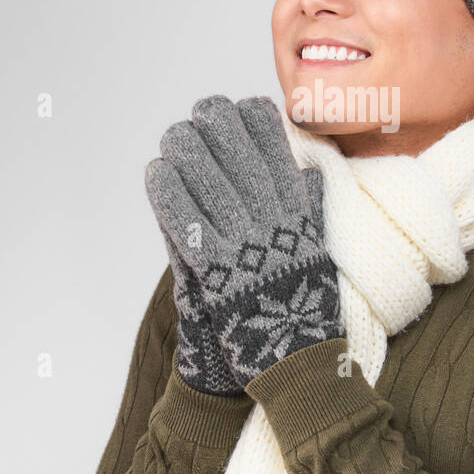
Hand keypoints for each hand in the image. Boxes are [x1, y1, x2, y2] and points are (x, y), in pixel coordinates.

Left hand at [145, 95, 342, 387]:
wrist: (300, 364)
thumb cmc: (306, 310)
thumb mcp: (317, 249)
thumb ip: (309, 208)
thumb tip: (309, 170)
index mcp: (298, 214)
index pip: (279, 152)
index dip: (254, 120)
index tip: (237, 109)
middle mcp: (274, 221)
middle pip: (240, 154)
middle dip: (216, 127)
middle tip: (197, 117)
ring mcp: (246, 244)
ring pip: (211, 180)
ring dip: (187, 152)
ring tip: (172, 139)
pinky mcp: (218, 271)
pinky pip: (188, 222)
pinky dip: (169, 195)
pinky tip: (157, 174)